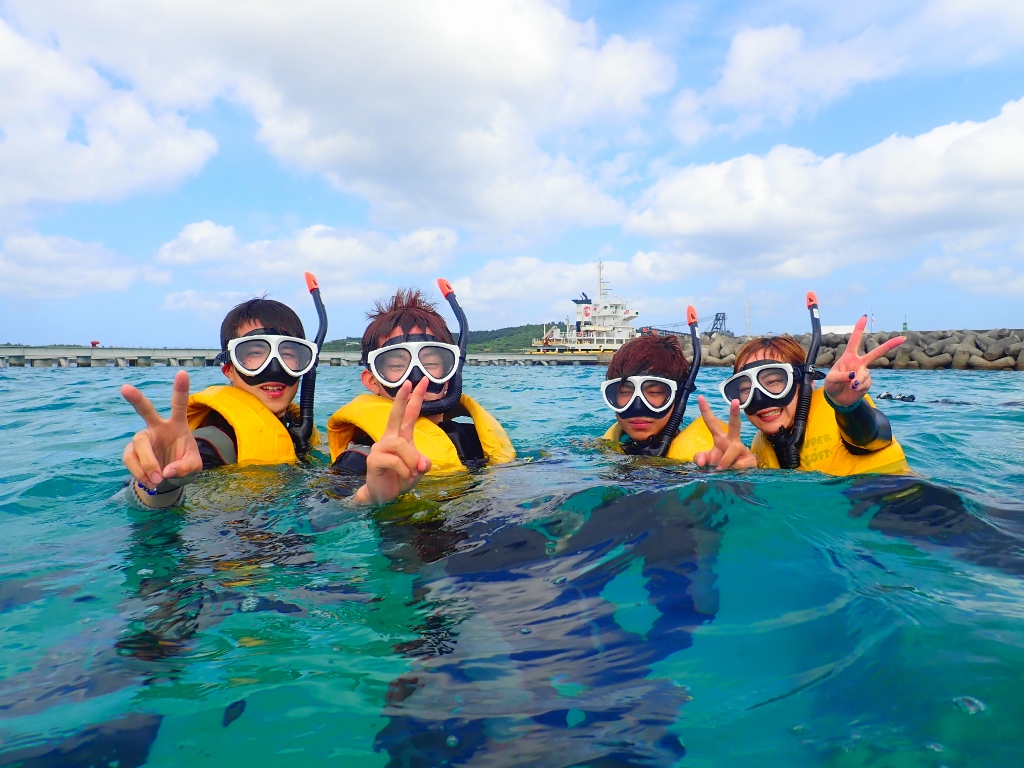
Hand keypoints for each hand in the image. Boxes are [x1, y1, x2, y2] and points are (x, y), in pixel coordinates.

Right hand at [121, 370, 201, 488]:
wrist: (168, 480)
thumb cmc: (183, 466)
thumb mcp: (193, 468)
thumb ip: (185, 468)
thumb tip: (166, 471)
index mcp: (177, 425)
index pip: (179, 404)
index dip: (181, 389)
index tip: (183, 372)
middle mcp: (157, 427)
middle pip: (145, 411)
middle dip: (136, 399)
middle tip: (124, 388)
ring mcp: (142, 439)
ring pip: (139, 444)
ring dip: (148, 464)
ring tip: (159, 479)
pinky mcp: (131, 452)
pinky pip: (131, 460)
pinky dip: (141, 473)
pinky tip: (151, 482)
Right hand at [355, 377, 431, 504]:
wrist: (383, 496)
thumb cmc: (400, 478)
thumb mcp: (418, 470)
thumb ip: (422, 463)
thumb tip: (423, 463)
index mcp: (400, 436)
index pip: (408, 414)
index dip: (415, 398)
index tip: (423, 381)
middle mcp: (389, 438)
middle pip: (395, 414)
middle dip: (403, 398)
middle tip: (409, 382)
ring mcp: (380, 448)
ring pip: (402, 445)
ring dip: (411, 461)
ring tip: (412, 473)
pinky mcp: (374, 460)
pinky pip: (396, 461)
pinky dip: (405, 471)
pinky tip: (405, 478)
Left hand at [692, 395, 756, 469]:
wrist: (736, 479)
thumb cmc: (721, 466)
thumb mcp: (708, 461)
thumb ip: (700, 459)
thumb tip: (700, 462)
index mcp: (720, 438)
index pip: (711, 423)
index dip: (706, 410)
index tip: (700, 397)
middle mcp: (732, 441)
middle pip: (734, 425)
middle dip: (734, 413)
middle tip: (735, 401)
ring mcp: (742, 449)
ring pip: (734, 448)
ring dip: (726, 459)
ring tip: (720, 468)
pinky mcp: (750, 460)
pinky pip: (741, 463)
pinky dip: (734, 469)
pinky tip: (735, 471)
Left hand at [824, 316, 904, 407]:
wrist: (837, 398)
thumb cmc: (832, 384)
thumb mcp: (831, 379)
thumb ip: (841, 375)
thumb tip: (854, 375)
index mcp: (849, 357)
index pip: (854, 341)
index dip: (859, 329)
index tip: (864, 317)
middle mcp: (859, 363)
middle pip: (876, 353)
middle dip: (889, 345)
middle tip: (903, 338)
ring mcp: (864, 373)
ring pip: (866, 373)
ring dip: (859, 379)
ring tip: (851, 385)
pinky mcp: (867, 383)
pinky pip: (866, 383)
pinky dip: (860, 386)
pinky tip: (854, 389)